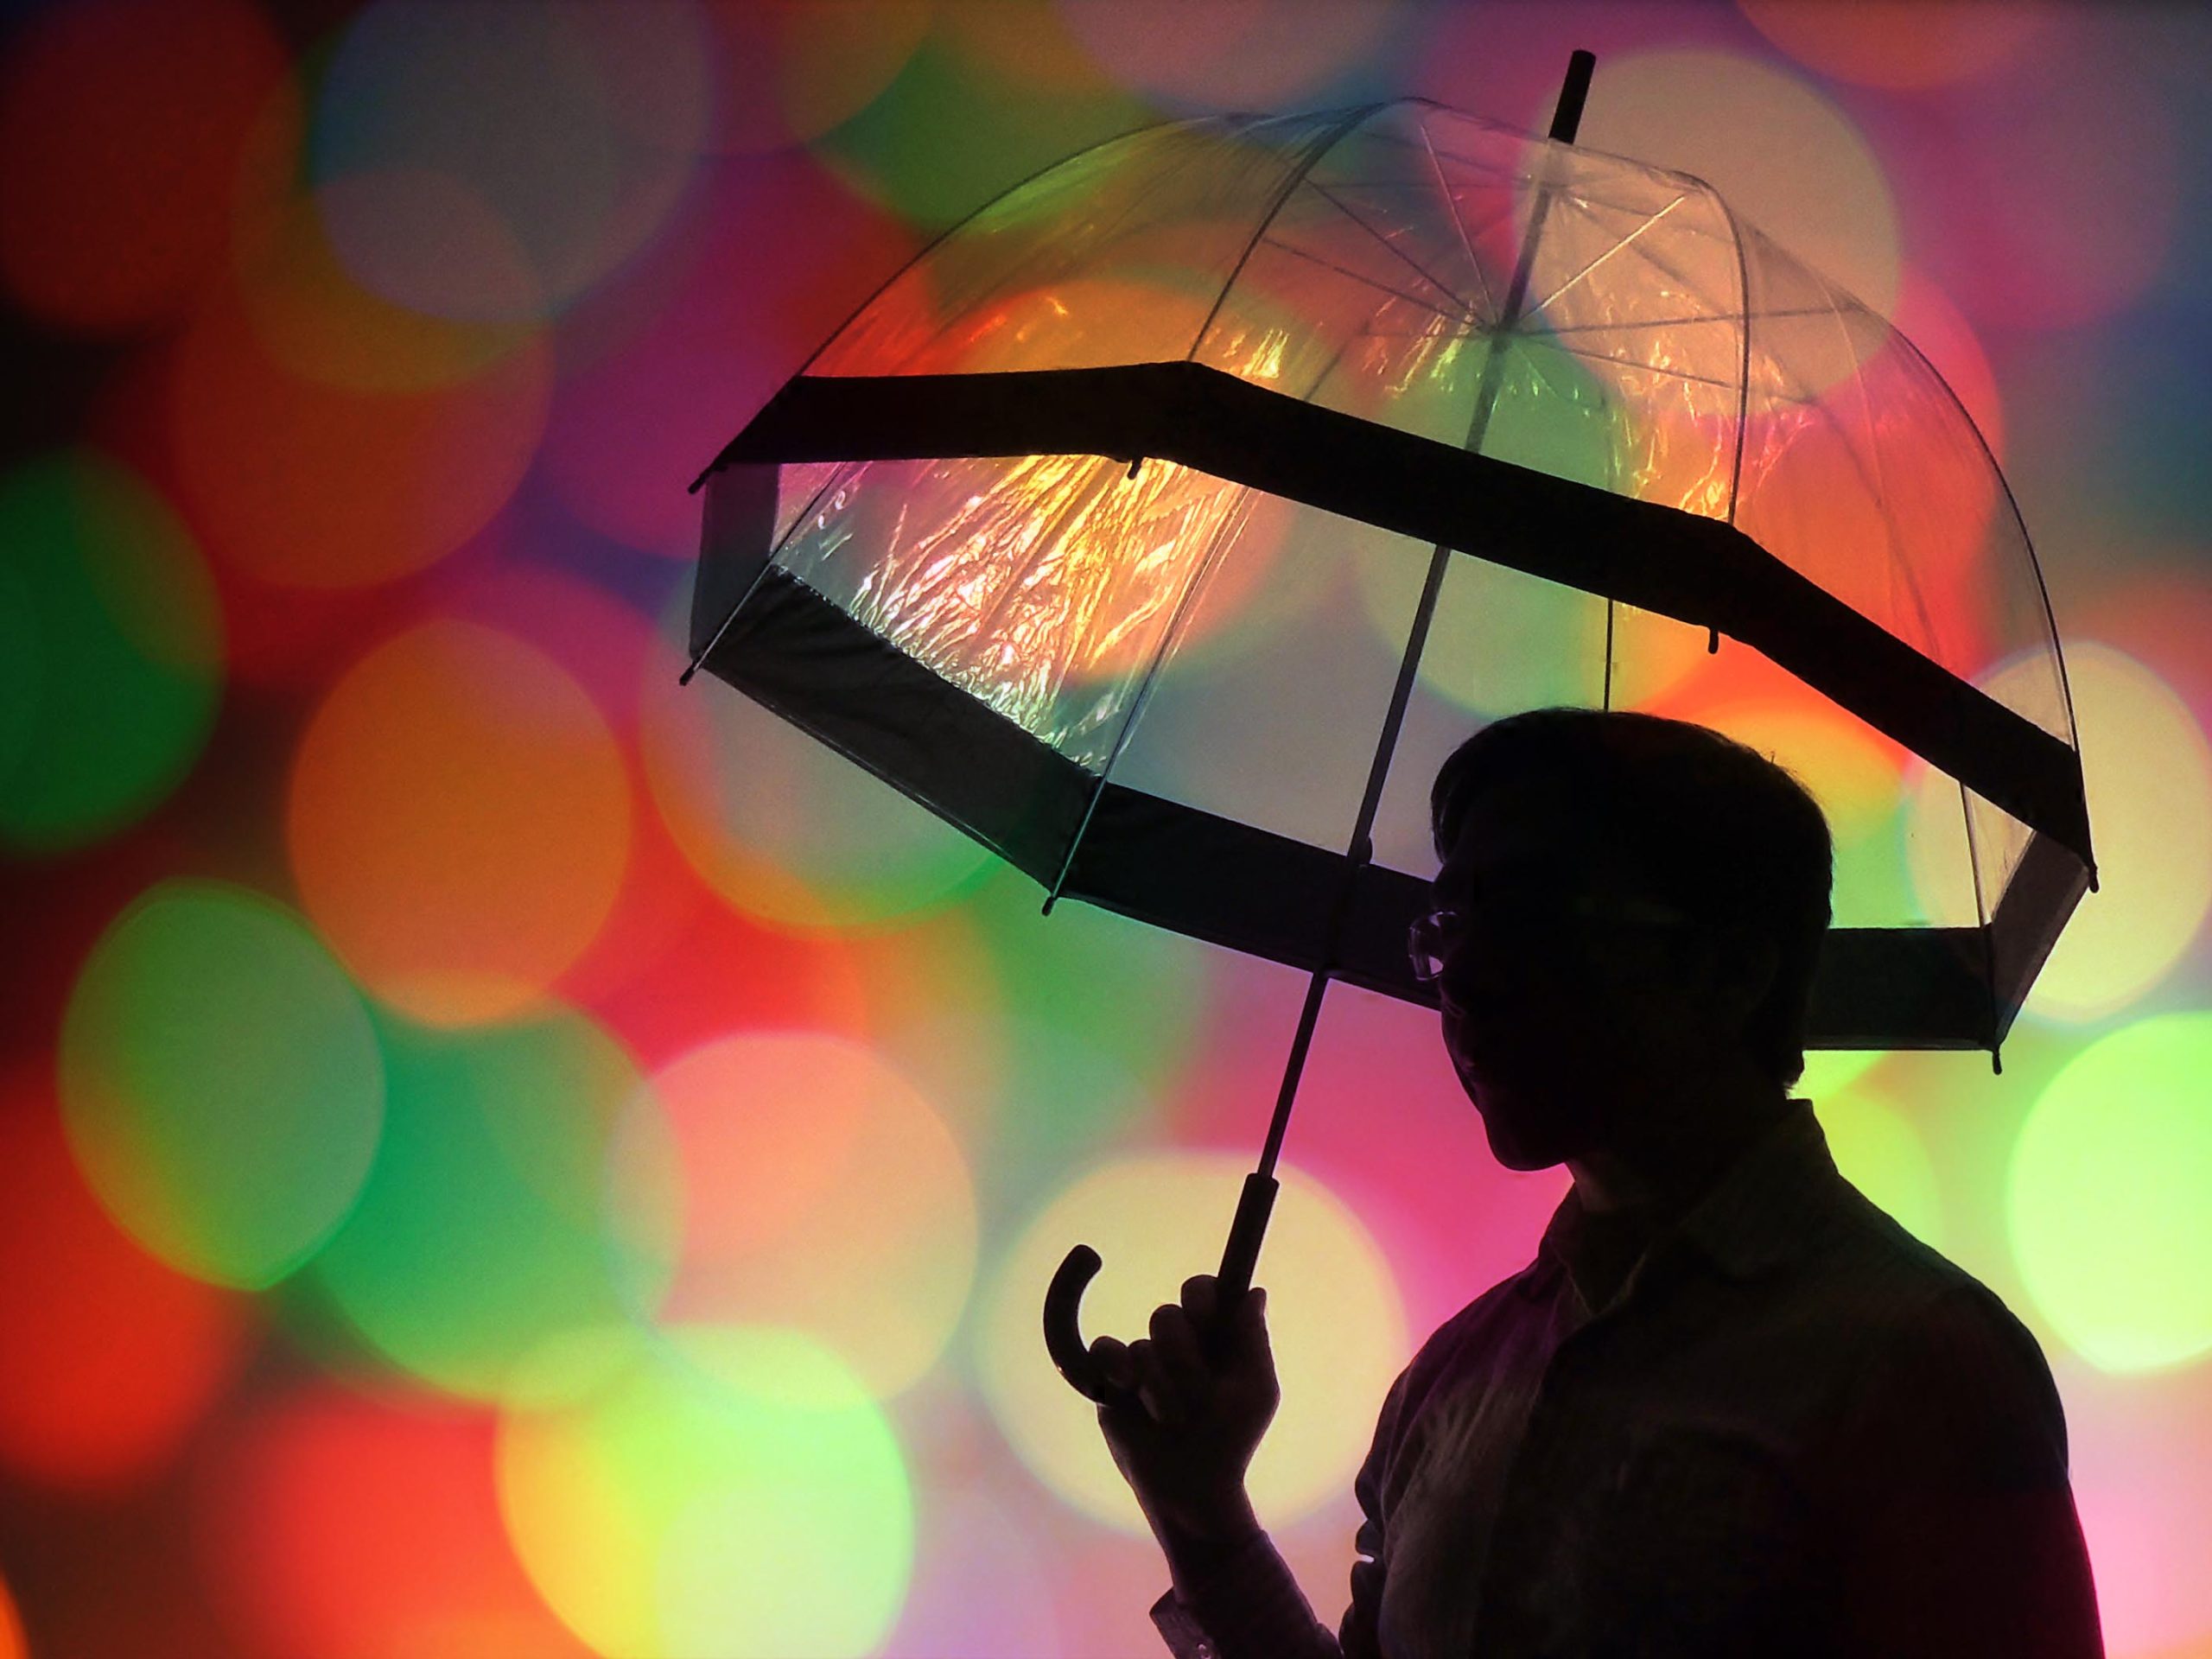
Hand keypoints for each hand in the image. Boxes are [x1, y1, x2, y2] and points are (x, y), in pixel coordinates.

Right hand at [1089, 1274, 1278, 1554]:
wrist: (1191, 1489)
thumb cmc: (1231, 1441)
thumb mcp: (1256, 1392)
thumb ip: (1254, 1340)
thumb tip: (1255, 1292)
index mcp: (1215, 1341)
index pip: (1203, 1292)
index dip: (1200, 1297)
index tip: (1204, 1318)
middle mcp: (1179, 1346)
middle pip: (1168, 1315)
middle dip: (1183, 1358)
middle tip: (1198, 1395)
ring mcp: (1144, 1363)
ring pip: (1143, 1345)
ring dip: (1162, 1388)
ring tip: (1173, 1422)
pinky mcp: (1111, 1382)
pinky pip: (1104, 1350)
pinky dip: (1115, 1366)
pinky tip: (1127, 1388)